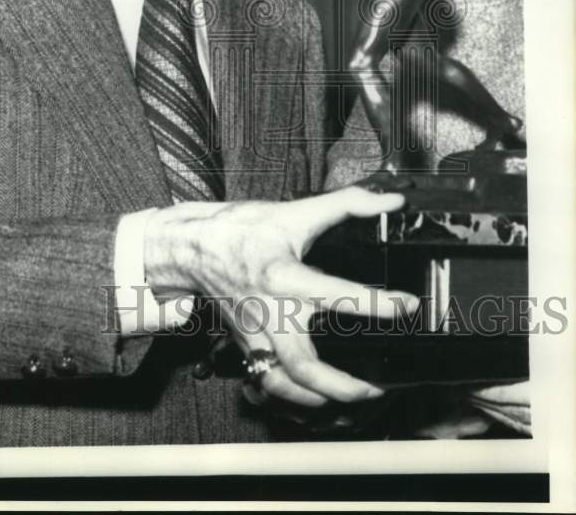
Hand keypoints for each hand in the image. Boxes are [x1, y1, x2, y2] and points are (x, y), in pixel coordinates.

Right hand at [144, 187, 418, 408]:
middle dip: (342, 386)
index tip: (407, 306)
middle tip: (376, 389)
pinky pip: (268, 382)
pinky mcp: (247, 343)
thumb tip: (389, 200)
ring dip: (318, 401)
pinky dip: (292, 399)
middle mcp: (270, 312)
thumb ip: (347, 204)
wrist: (193, 246)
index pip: (336, 296)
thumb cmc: (241, 228)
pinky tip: (314, 401)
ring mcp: (255, 333)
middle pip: (304, 365)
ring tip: (351, 402)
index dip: (377, 303)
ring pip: (284, 384)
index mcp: (284, 277)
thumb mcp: (295, 211)